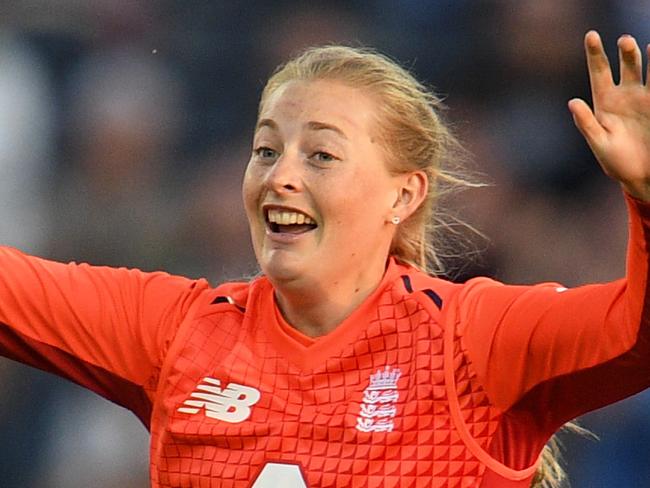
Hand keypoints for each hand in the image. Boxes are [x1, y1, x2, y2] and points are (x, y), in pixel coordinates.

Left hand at [569, 31, 649, 200]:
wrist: (643, 176)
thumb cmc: (617, 163)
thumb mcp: (600, 144)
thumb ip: (586, 123)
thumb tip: (572, 102)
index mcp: (604, 103)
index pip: (598, 72)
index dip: (595, 53)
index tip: (592, 34)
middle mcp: (625, 96)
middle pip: (626, 66)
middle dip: (626, 52)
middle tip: (624, 40)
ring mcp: (645, 98)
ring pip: (648, 70)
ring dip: (648, 56)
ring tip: (647, 45)